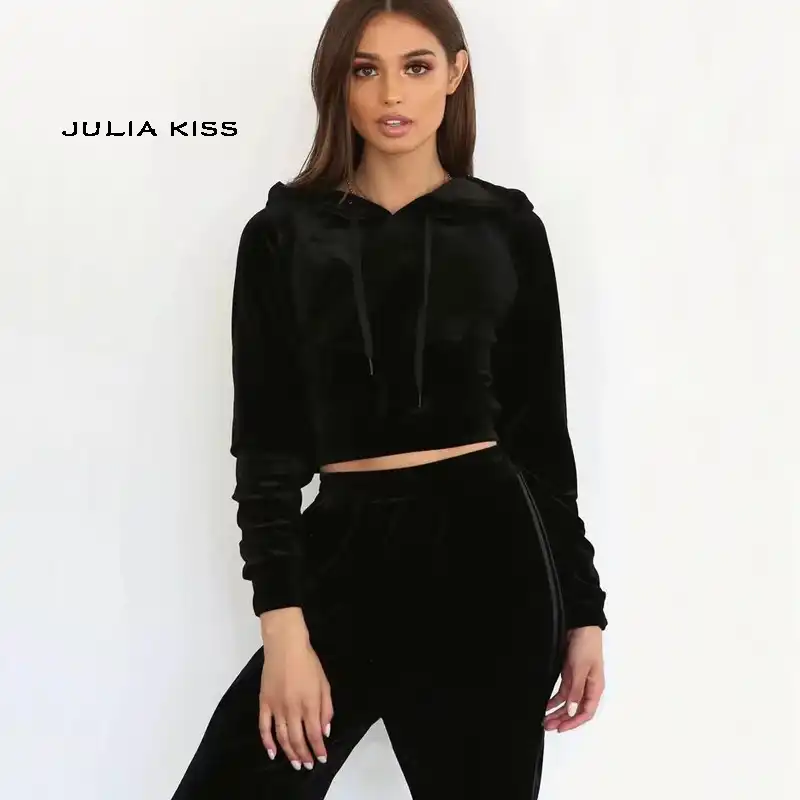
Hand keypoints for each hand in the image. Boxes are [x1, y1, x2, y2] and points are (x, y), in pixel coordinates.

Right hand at [258, 610, 333, 770]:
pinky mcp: (264, 703)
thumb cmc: (308, 662)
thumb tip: (325, 731)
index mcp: (310, 703)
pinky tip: (272, 752)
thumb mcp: (324, 683)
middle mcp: (293, 708)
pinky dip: (267, 742)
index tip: (321, 758)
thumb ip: (326, 708)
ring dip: (289, 753)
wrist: (285, 646)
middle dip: (304, 755)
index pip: (314, 734)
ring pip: (282, 737)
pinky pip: (264, 727)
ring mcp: (277, 707)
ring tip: (295, 763)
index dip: (318, 749)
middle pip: (298, 739)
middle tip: (308, 765)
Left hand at [543, 625, 604, 732]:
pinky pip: (562, 692)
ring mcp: (577, 681)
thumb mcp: (580, 669)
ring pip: (567, 702)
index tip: (560, 728)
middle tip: (547, 726)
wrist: (580, 625)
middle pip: (575, 710)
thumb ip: (576, 691)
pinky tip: (546, 705)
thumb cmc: (586, 645)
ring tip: (545, 719)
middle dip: (562, 719)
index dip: (573, 722)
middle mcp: (587, 687)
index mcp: (595, 688)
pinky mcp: (569, 674)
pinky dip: (554, 700)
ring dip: (557, 711)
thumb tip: (572, 712)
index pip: (586, 713)